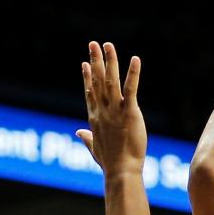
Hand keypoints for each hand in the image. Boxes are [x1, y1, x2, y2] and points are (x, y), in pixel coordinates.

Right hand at [76, 41, 146, 174]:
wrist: (121, 170)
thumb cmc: (110, 163)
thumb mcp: (94, 149)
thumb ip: (86, 138)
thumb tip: (78, 132)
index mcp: (94, 118)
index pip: (90, 93)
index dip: (87, 77)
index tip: (85, 63)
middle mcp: (102, 110)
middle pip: (97, 81)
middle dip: (95, 61)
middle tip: (93, 44)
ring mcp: (115, 110)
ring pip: (111, 81)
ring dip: (110, 61)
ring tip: (108, 45)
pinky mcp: (130, 112)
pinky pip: (131, 89)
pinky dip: (133, 73)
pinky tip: (135, 59)